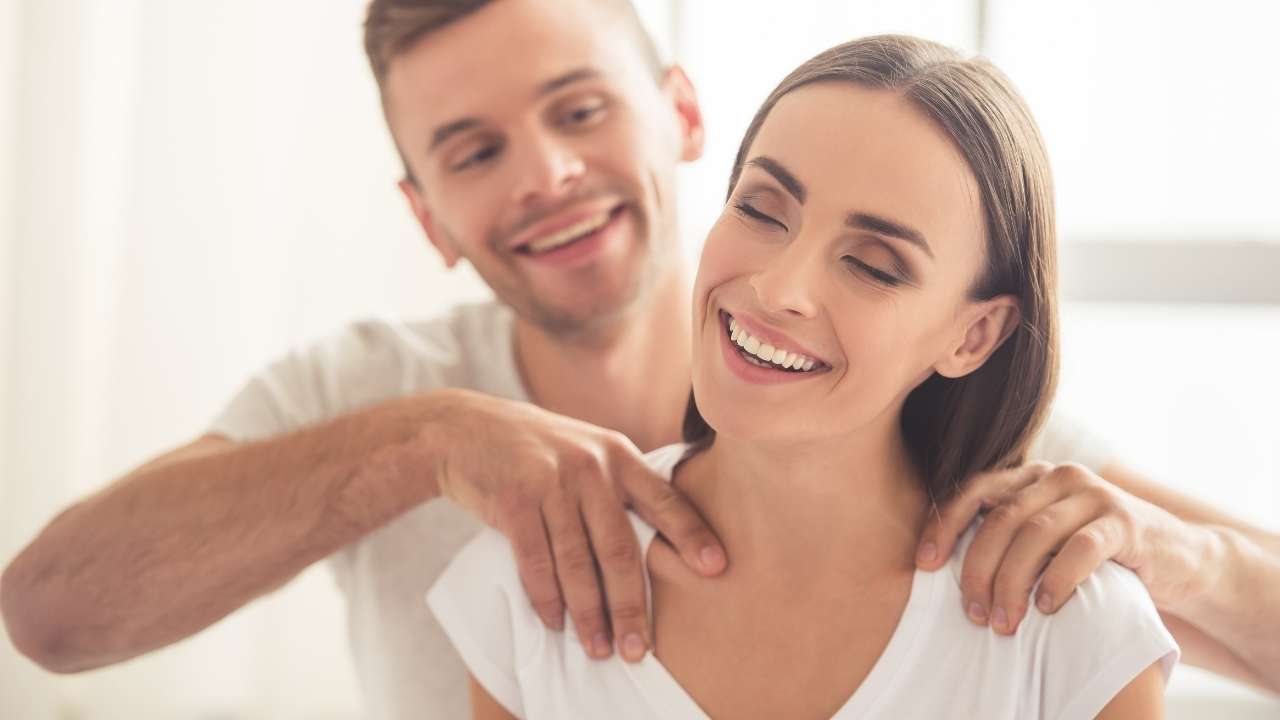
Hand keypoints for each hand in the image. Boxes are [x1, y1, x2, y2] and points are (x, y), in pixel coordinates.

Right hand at [431, 389, 726, 660]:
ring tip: (599, 648)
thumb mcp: (587, 449)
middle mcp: (590, 467)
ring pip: (578, 563)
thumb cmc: (537, 449)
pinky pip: (536, 562)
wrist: (465, 429)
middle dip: (632, 604)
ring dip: (589, 613)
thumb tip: (662, 537)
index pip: (665, 499)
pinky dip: (546, 598)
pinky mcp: (514, 501)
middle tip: (640, 648)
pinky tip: (556, 623)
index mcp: (618, 455)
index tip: (716, 568)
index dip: (691, 534)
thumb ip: (620, 482)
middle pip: (620, 548)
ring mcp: (551, 482)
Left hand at [915, 461, 1210, 634]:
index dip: (944, 525)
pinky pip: (1080, 549)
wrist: (1179, 556)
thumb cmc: (1096, 552)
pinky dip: (1057, 579)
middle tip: (973, 612)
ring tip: (1004, 621)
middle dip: (978, 569)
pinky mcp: (1124, 521)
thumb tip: (941, 567)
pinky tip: (1046, 607)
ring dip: (1013, 582)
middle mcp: (1058, 476)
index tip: (924, 565)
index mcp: (1031, 476)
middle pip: (1000, 519)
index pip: (974, 491)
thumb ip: (1008, 536)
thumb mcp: (1047, 537)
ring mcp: (1094, 494)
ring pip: (1035, 534)